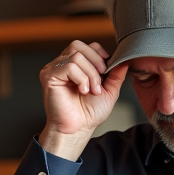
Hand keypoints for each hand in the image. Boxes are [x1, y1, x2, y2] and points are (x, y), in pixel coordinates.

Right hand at [39, 40, 128, 160]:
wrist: (78, 129)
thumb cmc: (89, 113)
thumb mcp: (109, 90)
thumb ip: (116, 74)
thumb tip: (125, 59)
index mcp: (75, 65)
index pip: (86, 46)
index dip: (99, 54)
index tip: (106, 70)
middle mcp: (62, 64)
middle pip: (79, 45)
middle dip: (95, 61)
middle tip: (100, 81)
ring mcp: (54, 69)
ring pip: (76, 56)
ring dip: (90, 74)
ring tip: (92, 90)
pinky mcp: (49, 76)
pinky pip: (69, 66)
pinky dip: (81, 78)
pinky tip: (83, 91)